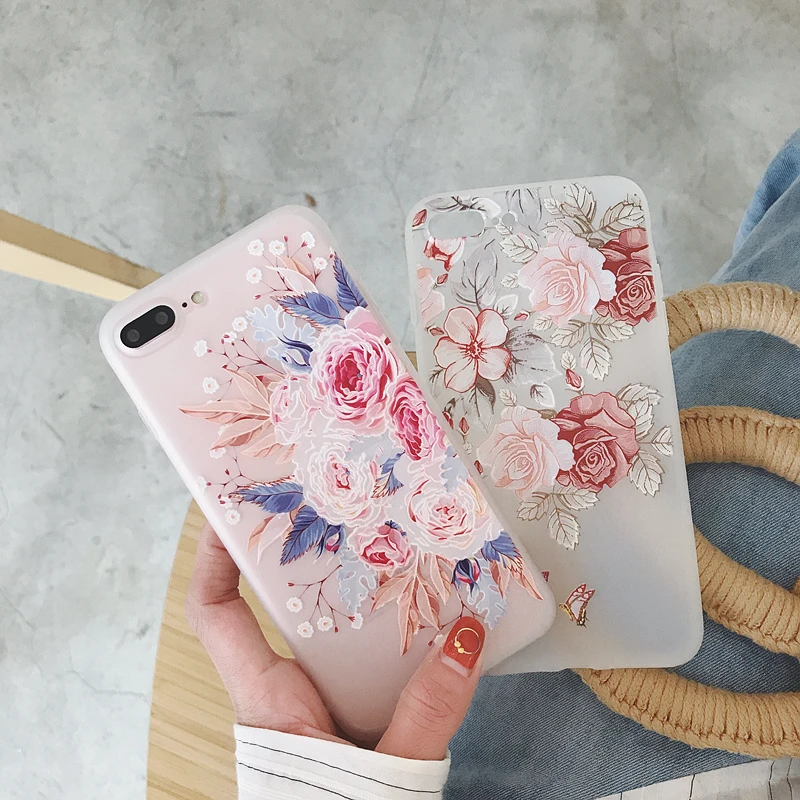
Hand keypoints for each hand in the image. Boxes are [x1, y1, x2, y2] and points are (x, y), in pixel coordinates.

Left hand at [186, 522, 484, 759]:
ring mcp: (309, 704)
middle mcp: (280, 694)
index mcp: (270, 700)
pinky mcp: (336, 717)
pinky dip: (378, 632)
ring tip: (387, 543)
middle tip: (337, 507)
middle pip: (276, 606)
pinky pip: (351, 660)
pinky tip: (417, 612)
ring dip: (350, 590)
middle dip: (304, 554)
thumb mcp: (389, 773)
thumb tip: (467, 634)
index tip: (231, 510)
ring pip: (322, 630)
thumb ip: (428, 710)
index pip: (218, 614)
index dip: (215, 558)